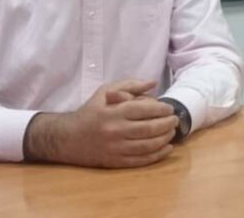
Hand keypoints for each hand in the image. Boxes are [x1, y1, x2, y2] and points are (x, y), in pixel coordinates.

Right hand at [23, 79, 178, 168]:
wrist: (68, 138)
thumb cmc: (90, 112)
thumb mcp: (105, 92)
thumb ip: (130, 85)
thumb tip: (153, 82)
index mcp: (114, 111)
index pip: (145, 109)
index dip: (162, 109)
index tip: (169, 108)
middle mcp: (116, 130)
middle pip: (150, 128)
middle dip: (167, 124)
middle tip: (175, 120)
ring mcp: (116, 148)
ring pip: (148, 145)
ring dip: (165, 139)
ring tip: (172, 132)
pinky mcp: (115, 161)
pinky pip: (141, 160)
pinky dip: (157, 155)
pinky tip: (166, 149)